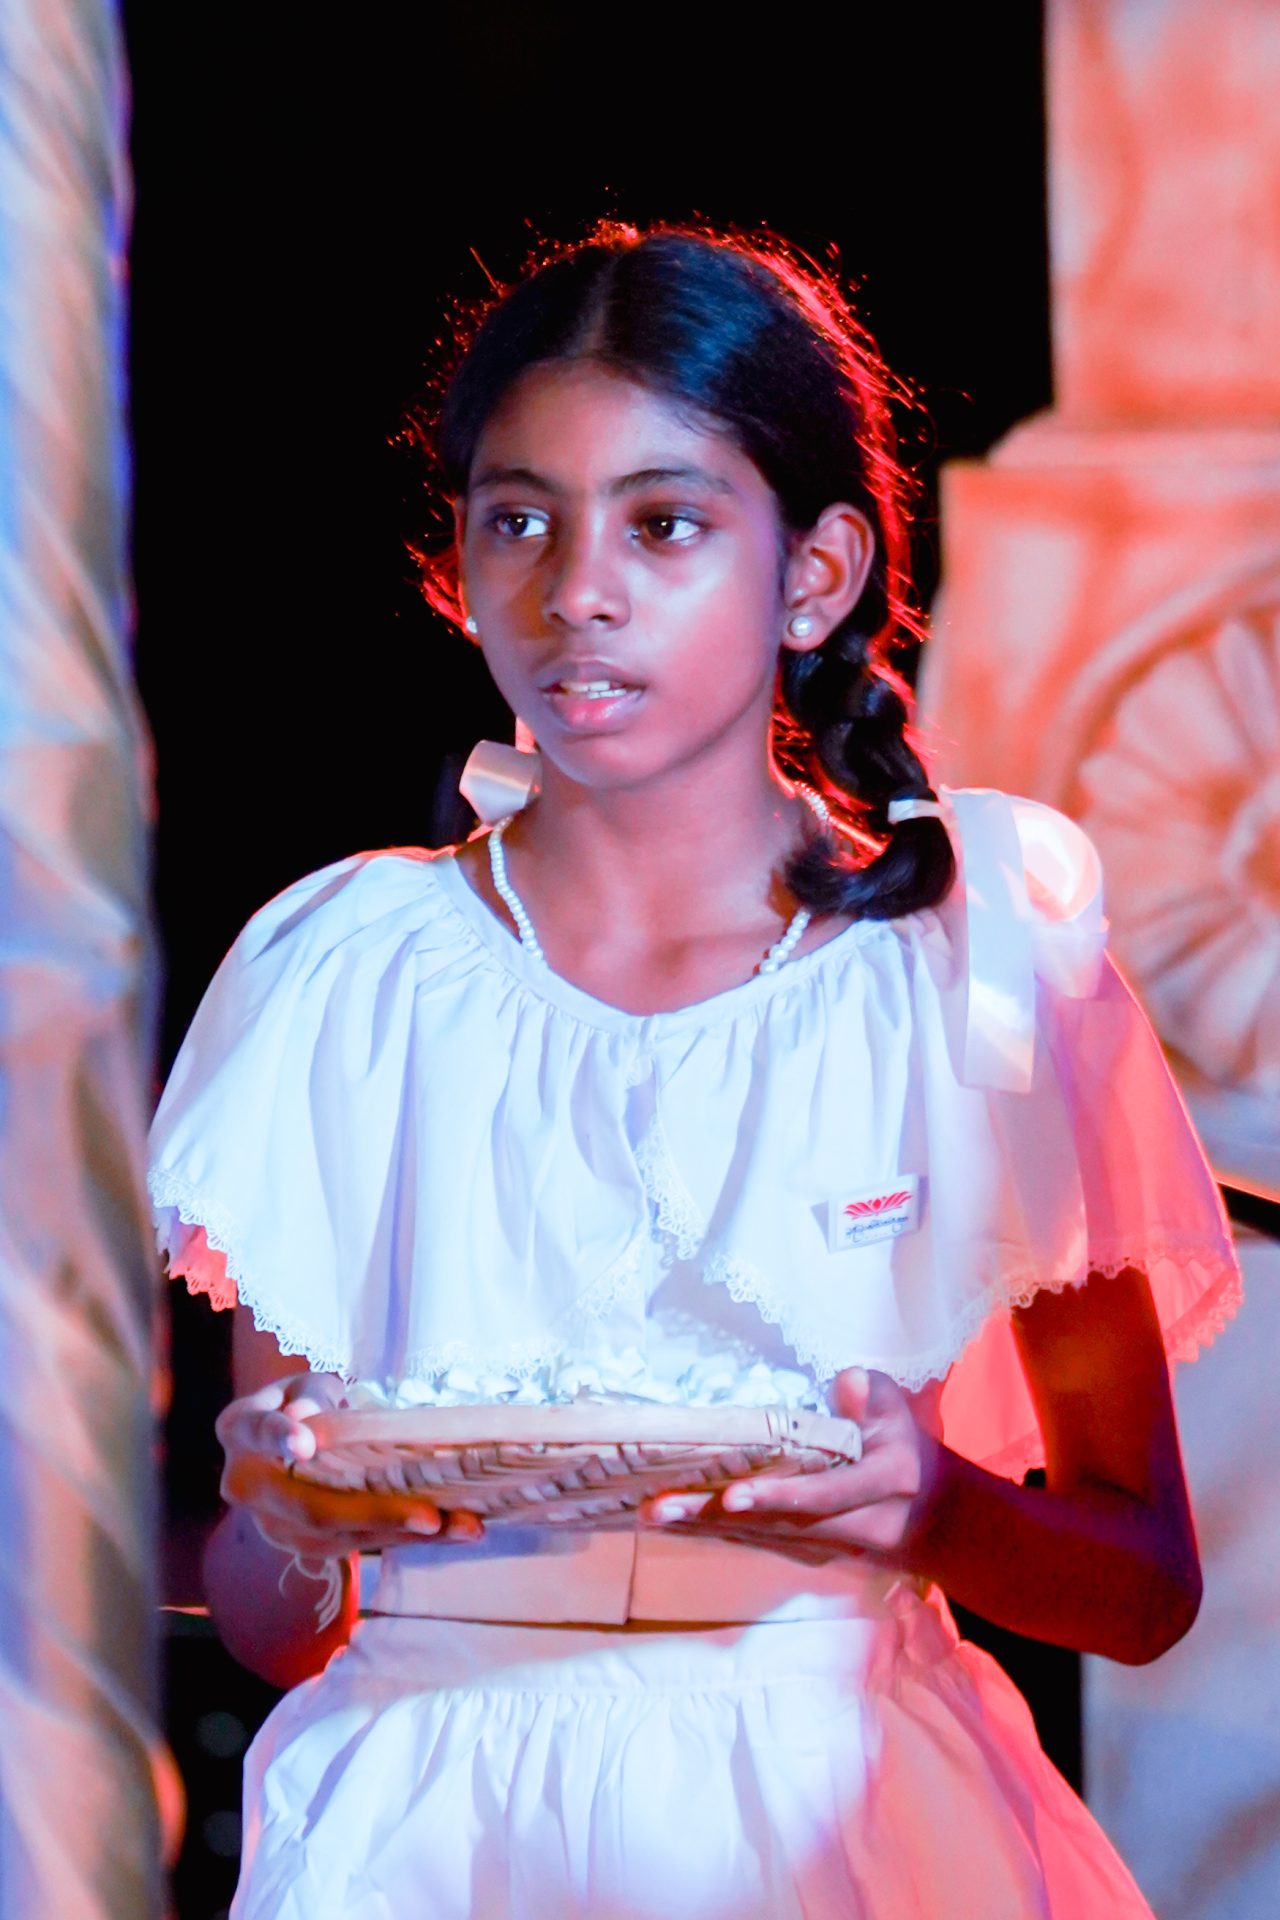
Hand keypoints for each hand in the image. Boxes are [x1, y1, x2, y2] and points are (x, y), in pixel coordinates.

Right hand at [216, 1371, 485, 1556]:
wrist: (289, 1442)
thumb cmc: (304, 1402)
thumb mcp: (308, 1384)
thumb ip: (310, 1398)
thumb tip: (304, 1424)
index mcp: (241, 1432)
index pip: (258, 1432)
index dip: (279, 1437)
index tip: (303, 1444)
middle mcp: (249, 1487)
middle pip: (312, 1507)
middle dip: (377, 1513)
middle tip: (431, 1517)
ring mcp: (275, 1525)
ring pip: (341, 1537)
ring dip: (405, 1534)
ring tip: (462, 1526)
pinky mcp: (306, 1545)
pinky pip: (358, 1545)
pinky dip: (406, 1538)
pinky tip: (451, 1529)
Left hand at [639, 1367, 939, 1564]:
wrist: (929, 1514)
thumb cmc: (902, 1444)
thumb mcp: (899, 1410)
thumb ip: (874, 1395)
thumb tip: (849, 1380)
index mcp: (881, 1484)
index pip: (824, 1496)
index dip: (779, 1496)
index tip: (734, 1495)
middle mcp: (853, 1524)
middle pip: (777, 1524)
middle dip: (716, 1517)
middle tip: (660, 1507)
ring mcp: (828, 1546)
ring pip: (760, 1538)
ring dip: (705, 1528)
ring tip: (653, 1513)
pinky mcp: (807, 1553)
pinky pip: (758, 1544)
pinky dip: (717, 1534)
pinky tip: (677, 1523)